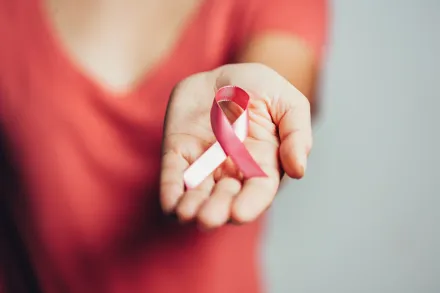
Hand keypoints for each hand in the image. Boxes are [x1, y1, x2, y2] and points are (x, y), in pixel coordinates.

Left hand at [160, 63, 311, 229]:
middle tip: (208, 218)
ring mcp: (204, 162)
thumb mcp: (288, 103)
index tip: (238, 213)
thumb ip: (297, 134)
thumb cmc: (260, 89)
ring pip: (198, 192)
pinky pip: (173, 173)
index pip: (258, 191)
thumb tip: (299, 170)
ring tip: (187, 214)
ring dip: (192, 207)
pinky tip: (170, 204)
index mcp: (262, 163)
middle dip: (216, 210)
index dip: (249, 204)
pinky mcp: (178, 151)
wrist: (226, 73)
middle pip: (225, 198)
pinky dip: (171, 190)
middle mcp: (232, 169)